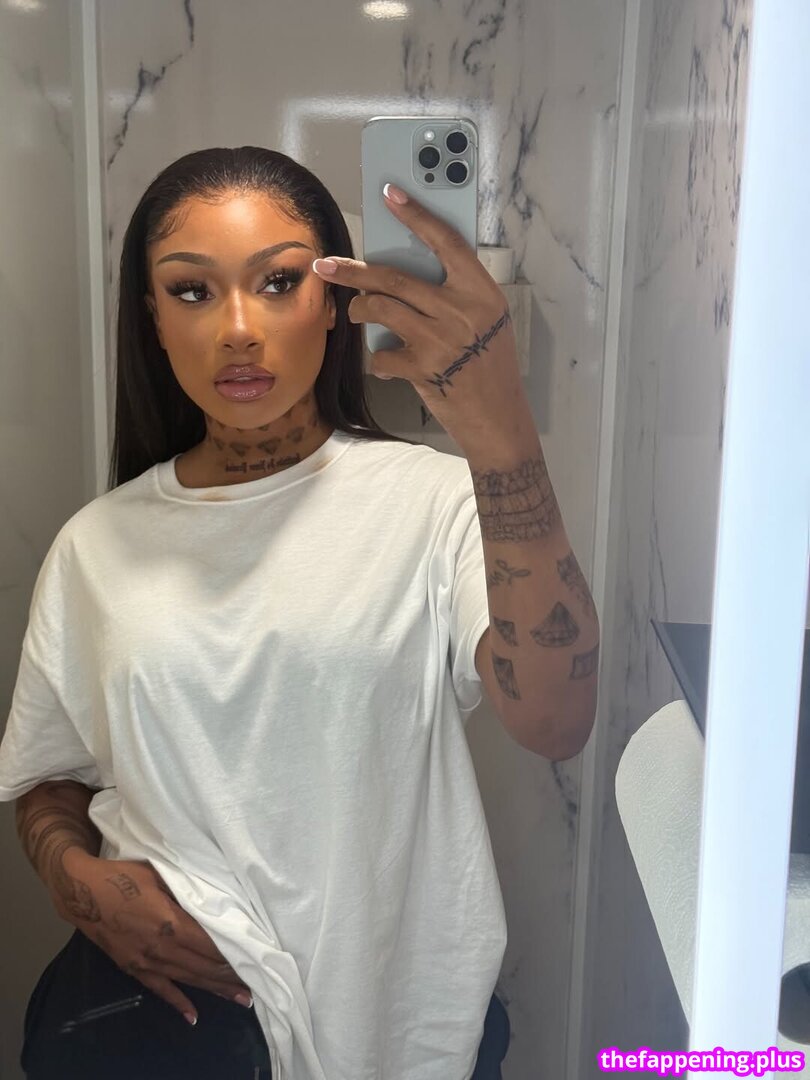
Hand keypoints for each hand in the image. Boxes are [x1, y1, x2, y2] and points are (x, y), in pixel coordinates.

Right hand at [52, 851, 251, 1023]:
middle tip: (256, 983)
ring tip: (241, 999)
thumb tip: (212, 902)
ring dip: (215, 990)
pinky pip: (161, 990)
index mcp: (170, 922)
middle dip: (231, 975)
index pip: (209, 944)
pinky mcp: (134, 969)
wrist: (83, 892)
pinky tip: (194, 1017)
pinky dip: (179, 1003)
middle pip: (203, 966)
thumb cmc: (124, 876)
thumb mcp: (160, 875)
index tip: (254, 958)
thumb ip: (186, 892)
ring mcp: (146, 962)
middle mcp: (160, 947)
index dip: (232, 953)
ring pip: (188, 980)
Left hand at [312, 182, 521, 451]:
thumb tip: (413, 271)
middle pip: (395, 278)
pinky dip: (378, 360)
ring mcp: (440, 340)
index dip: (416, 216)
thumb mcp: (489, 321)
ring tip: (355, 313)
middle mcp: (461, 311)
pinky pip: (383, 354)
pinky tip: (386, 364)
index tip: (391, 194)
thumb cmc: (491, 366)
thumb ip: (459, 293)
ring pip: (381, 309)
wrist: (498, 416)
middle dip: (353, 271)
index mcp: (481, 292)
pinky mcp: (423, 369)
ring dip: (360, 310)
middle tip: (326, 266)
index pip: (446, 242)